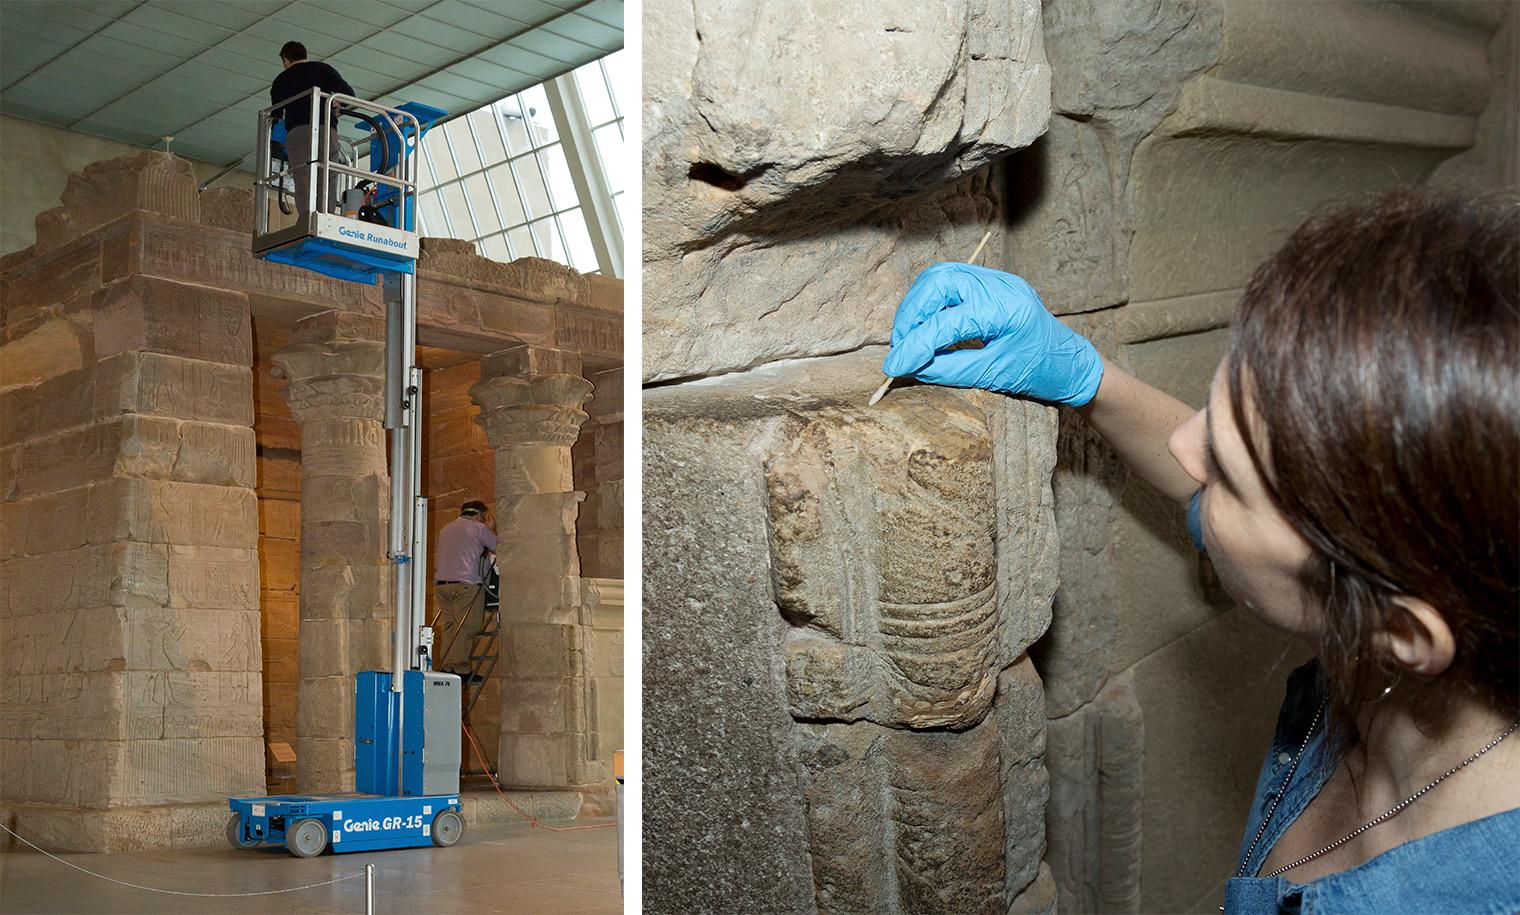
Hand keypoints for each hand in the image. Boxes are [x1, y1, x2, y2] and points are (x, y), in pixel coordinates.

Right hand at [881, 263, 1103, 406]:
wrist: (1070, 364)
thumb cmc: (1038, 373)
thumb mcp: (992, 376)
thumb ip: (948, 369)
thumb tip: (909, 367)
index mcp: (1006, 310)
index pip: (947, 322)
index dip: (915, 345)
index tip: (894, 367)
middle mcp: (1001, 285)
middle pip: (938, 282)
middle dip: (912, 314)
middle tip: (901, 346)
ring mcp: (997, 279)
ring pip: (940, 276)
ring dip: (918, 305)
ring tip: (911, 337)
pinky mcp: (992, 283)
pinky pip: (951, 281)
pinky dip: (931, 302)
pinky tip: (928, 326)